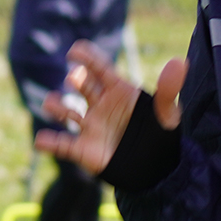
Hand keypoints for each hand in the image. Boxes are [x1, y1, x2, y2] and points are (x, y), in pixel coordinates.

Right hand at [35, 40, 185, 174]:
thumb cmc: (160, 135)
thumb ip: (169, 90)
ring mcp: (90, 126)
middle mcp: (100, 104)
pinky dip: (49, 142)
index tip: (75, 50)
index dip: (87, 57)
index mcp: (118, 91)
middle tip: (75, 79)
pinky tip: (41, 140)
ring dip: (55, 106)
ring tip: (53, 105)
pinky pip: (62, 144)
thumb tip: (179, 63)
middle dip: (76, 79)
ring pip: (66, 111)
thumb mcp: (167, 114)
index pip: (99, 68)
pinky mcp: (84, 150)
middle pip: (82, 85)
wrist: (156, 169)